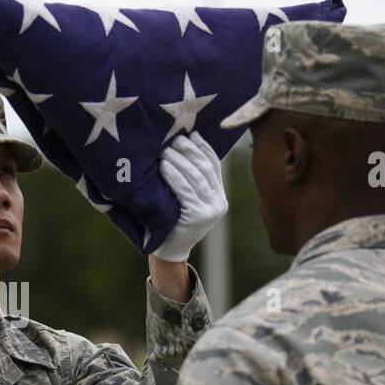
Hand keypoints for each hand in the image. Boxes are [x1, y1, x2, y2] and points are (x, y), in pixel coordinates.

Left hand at [152, 132, 228, 263]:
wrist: (169, 250)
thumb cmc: (172, 220)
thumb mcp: (187, 199)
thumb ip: (191, 180)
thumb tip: (183, 145)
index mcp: (219, 196)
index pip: (214, 164)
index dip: (203, 147)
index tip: (191, 133)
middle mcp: (219, 202)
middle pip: (204, 168)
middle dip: (189, 150)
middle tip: (174, 138)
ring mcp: (210, 210)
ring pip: (195, 177)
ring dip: (179, 160)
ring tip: (165, 150)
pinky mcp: (198, 216)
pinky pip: (185, 190)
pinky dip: (174, 176)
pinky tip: (164, 166)